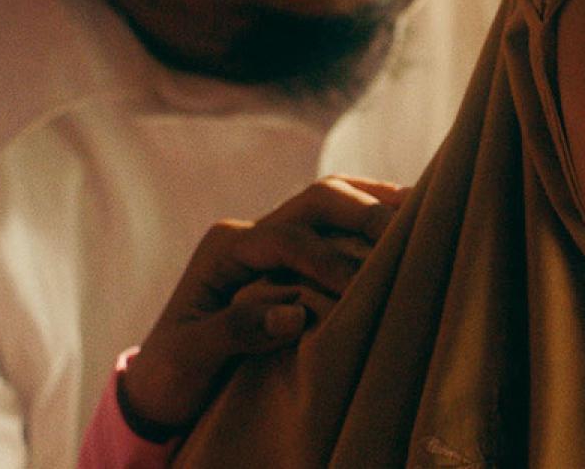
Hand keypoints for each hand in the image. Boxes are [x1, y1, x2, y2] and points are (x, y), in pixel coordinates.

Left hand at [120, 175, 407, 434]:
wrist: (161, 383)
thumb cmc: (172, 373)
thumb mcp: (189, 356)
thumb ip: (235, 331)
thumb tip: (295, 313)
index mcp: (225, 248)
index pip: (288, 237)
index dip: (329, 259)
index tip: (362, 287)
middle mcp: (250, 234)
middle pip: (317, 201)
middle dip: (364, 213)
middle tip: (406, 236)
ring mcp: (273, 241)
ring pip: (332, 203)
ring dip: (375, 204)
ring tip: (423, 211)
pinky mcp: (292, 258)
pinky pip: (338, 227)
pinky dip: (373, 219)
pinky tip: (407, 225)